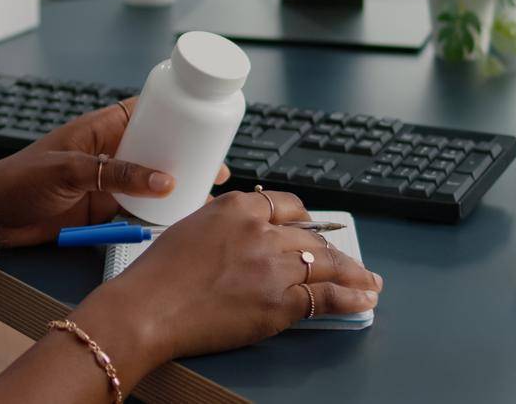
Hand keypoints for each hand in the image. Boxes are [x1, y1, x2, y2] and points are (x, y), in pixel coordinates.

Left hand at [0, 98, 231, 248]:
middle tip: (218, 166)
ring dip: (177, 186)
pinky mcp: (102, 210)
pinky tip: (179, 219)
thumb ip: (115, 174)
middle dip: (187, 155)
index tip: (205, 117)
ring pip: (151, 180)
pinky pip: (138, 209)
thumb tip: (165, 180)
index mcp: (100, 128)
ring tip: (208, 194)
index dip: (175, 111)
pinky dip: (158, 214)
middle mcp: (108, 152)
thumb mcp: (69, 171)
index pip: (145, 111)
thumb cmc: (19, 180)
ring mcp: (107, 181)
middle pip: (157, 147)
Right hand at [72, 189, 382, 363]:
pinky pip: (326, 297)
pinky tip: (363, 298)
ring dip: (353, 274)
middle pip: (312, 236)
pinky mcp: (279, 302)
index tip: (312, 228)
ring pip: (327, 264)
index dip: (304, 220)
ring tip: (368, 280)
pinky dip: (350, 298)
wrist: (146, 310)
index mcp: (238, 207)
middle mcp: (261, 231)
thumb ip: (226, 224)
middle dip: (334, 250)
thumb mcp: (192, 227)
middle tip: (349, 260)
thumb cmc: (157, 274)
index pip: (288, 206)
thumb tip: (248, 232)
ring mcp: (274, 267)